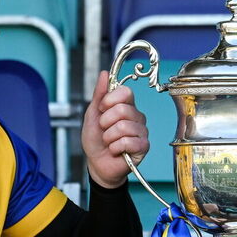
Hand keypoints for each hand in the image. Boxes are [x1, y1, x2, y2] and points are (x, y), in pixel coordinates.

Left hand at [82, 70, 148, 188]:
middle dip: (105, 121)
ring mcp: (142, 131)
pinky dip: (115, 147)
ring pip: (123, 127)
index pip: (125, 92)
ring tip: (109, 142)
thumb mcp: (92, 114)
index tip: (101, 109)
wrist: (97, 163)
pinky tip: (115, 150)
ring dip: (109, 137)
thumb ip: (99, 94)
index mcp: (126, 106)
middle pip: (123, 109)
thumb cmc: (96, 140)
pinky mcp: (143, 146)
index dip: (110, 100)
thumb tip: (104, 73)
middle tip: (103, 129)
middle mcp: (136, 116)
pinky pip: (128, 142)